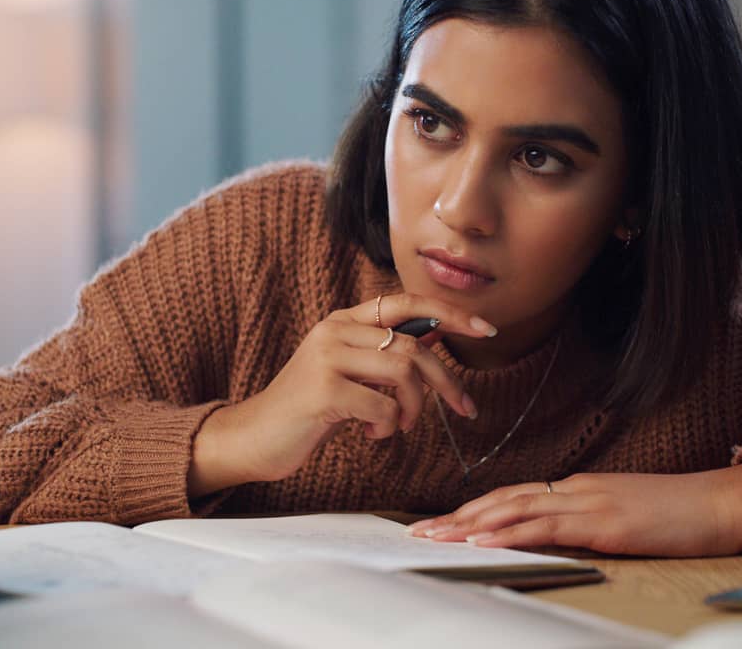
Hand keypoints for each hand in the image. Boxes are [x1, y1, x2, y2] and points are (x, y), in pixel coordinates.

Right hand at [188, 293, 496, 496]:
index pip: (406, 302)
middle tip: (465, 408)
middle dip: (447, 381)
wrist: (253, 438)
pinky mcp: (323, 390)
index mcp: (342, 322)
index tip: (488, 329)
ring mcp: (326, 358)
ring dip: (415, 408)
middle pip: (413, 345)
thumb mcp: (348, 373)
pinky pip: (383, 405)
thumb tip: (435, 333)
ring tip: (399, 427)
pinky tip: (371, 434)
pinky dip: (388, 426)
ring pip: (404, 371)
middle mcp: (334, 331)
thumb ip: (383, 353)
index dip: (451, 312)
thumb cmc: (308, 410)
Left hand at [406, 465, 741, 556]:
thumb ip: (590, 524)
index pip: (515, 497)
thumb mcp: (626, 517)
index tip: (440, 522)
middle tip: (416, 530)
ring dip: (470, 523)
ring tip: (434, 536)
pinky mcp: (605, 522)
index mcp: (580, 489)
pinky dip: (510, 532)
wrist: (722, 503)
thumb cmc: (680, 515)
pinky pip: (548, 526)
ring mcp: (590, 503)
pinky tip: (484, 540)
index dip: (474, 509)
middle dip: (457, 515)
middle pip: (504, 499)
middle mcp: (577, 490)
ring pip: (516, 509)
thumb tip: (557, 540)